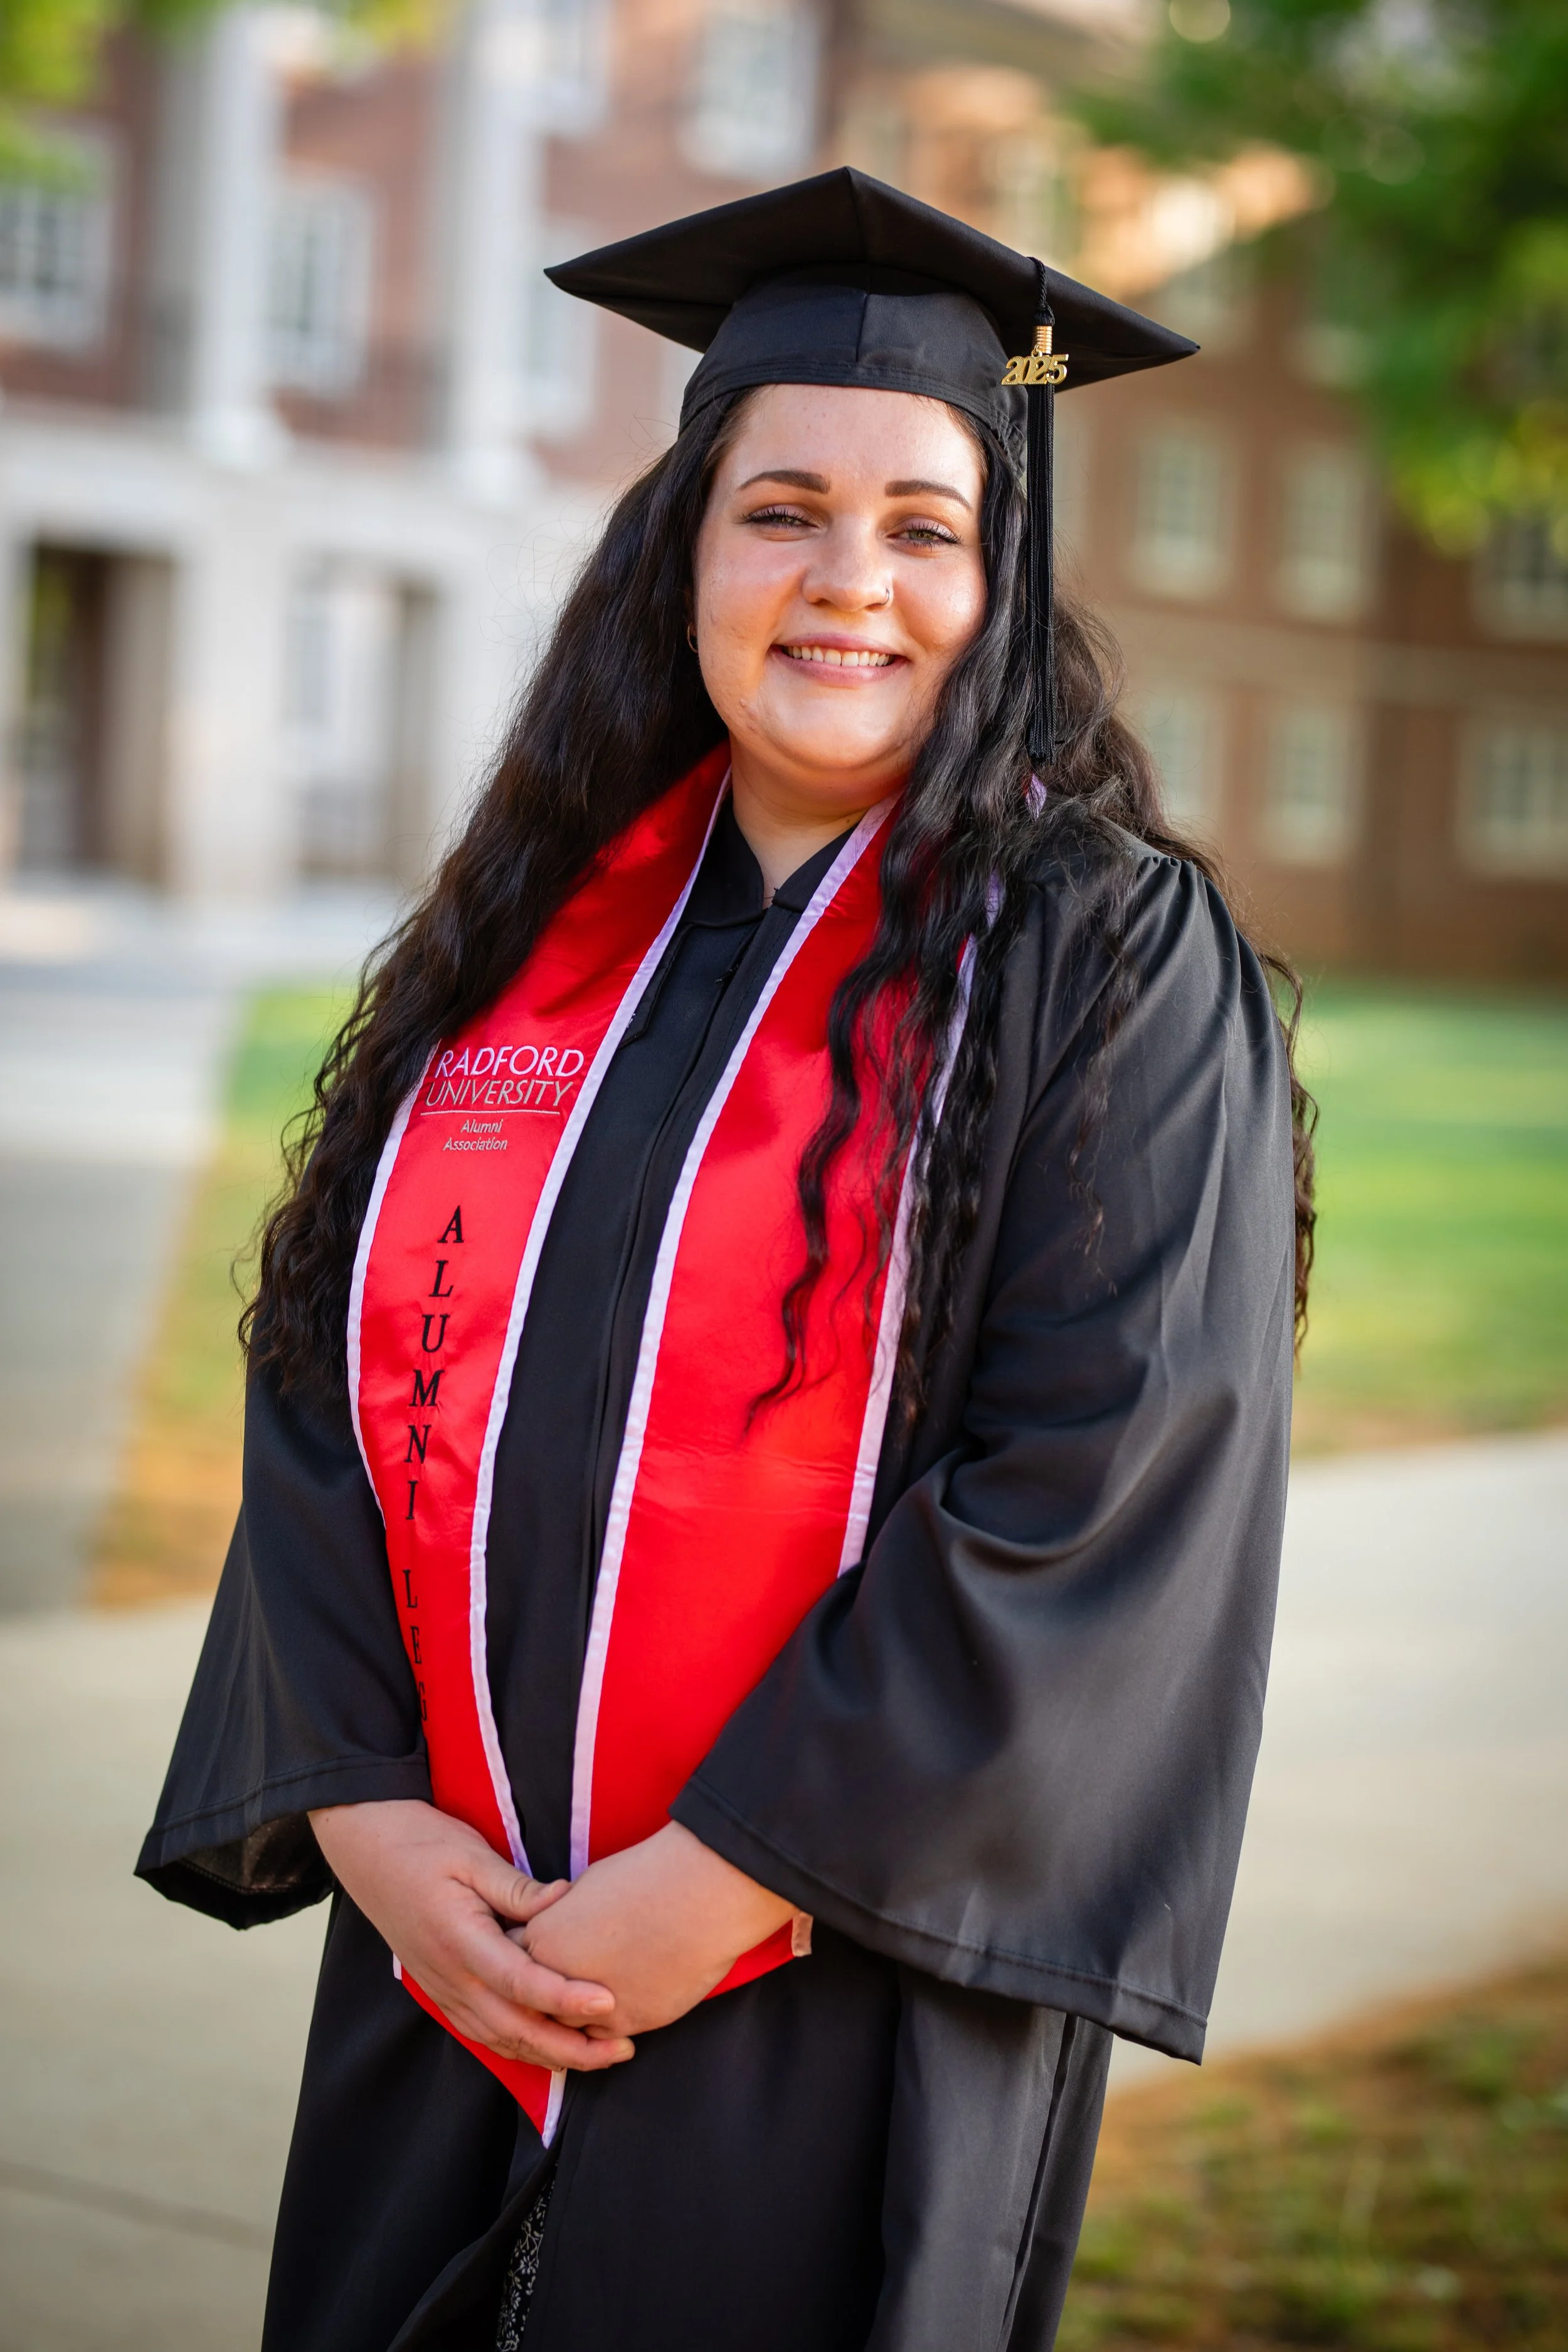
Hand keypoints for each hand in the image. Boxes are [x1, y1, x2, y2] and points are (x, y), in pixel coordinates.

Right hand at [309, 1798, 633, 2071]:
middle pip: (516, 2029)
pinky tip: (553, 2048)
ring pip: (501, 2040)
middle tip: (623, 2049)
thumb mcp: (472, 1854)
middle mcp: (451, 1977)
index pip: (521, 1982)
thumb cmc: (422, 1845)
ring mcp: (444, 1990)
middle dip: (572, 2048)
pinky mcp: (442, 1992)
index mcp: (460, 1940)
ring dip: (551, 2055)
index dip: (566, 1998)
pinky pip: (485, 2033)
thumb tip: (567, 1899)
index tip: (608, 2001)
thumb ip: (518, 1887)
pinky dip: (521, 2047)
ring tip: (601, 2056)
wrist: (369, 1850)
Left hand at [516, 1822, 796, 2038]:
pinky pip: (603, 2034)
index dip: (533, 1954)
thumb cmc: (647, 1878)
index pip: (518, 1959)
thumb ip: (563, 1917)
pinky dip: (608, 2023)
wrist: (696, 1897)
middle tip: (570, 1976)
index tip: (550, 1949)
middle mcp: (556, 1979)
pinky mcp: (624, 2024)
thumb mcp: (588, 1887)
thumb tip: (562, 1927)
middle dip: (548, 1989)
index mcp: (542, 1938)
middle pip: (536, 1999)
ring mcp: (589, 2008)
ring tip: (597, 1989)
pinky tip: (623, 1999)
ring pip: (569, 2023)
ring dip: (576, 2012)